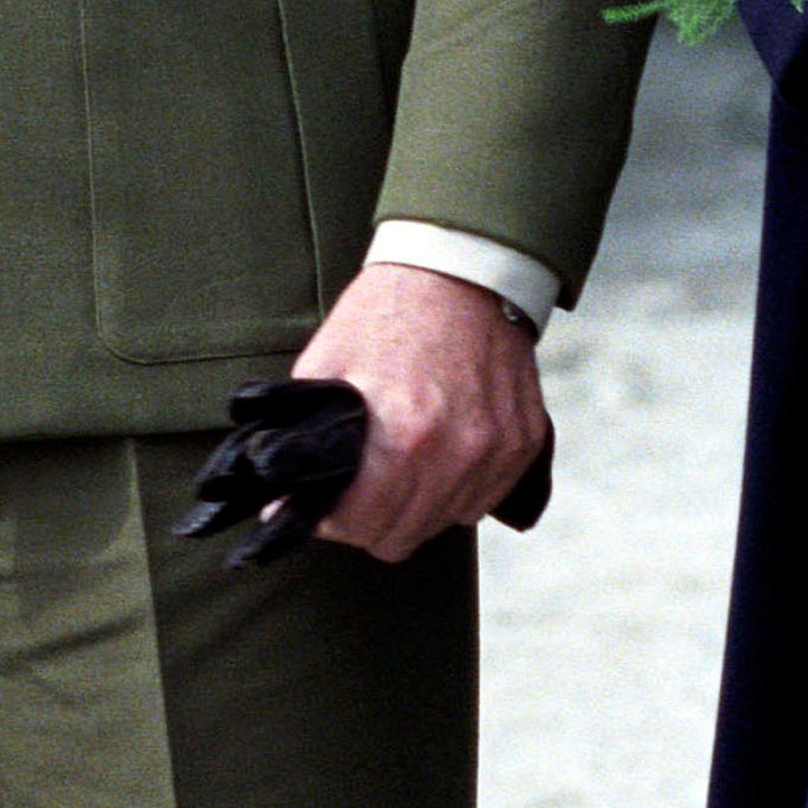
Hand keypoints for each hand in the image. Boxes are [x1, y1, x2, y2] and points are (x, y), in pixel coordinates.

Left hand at [285, 261, 545, 561]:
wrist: (462, 270)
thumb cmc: (388, 312)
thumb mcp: (328, 364)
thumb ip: (306, 436)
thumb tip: (283, 496)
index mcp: (403, 436)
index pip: (362, 526)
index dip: (333, 521)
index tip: (326, 504)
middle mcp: (458, 452)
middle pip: (401, 537)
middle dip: (370, 521)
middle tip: (359, 489)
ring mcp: (498, 450)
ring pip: (444, 523)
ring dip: (418, 506)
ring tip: (401, 465)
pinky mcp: (524, 443)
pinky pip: (484, 499)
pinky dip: (459, 489)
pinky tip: (440, 455)